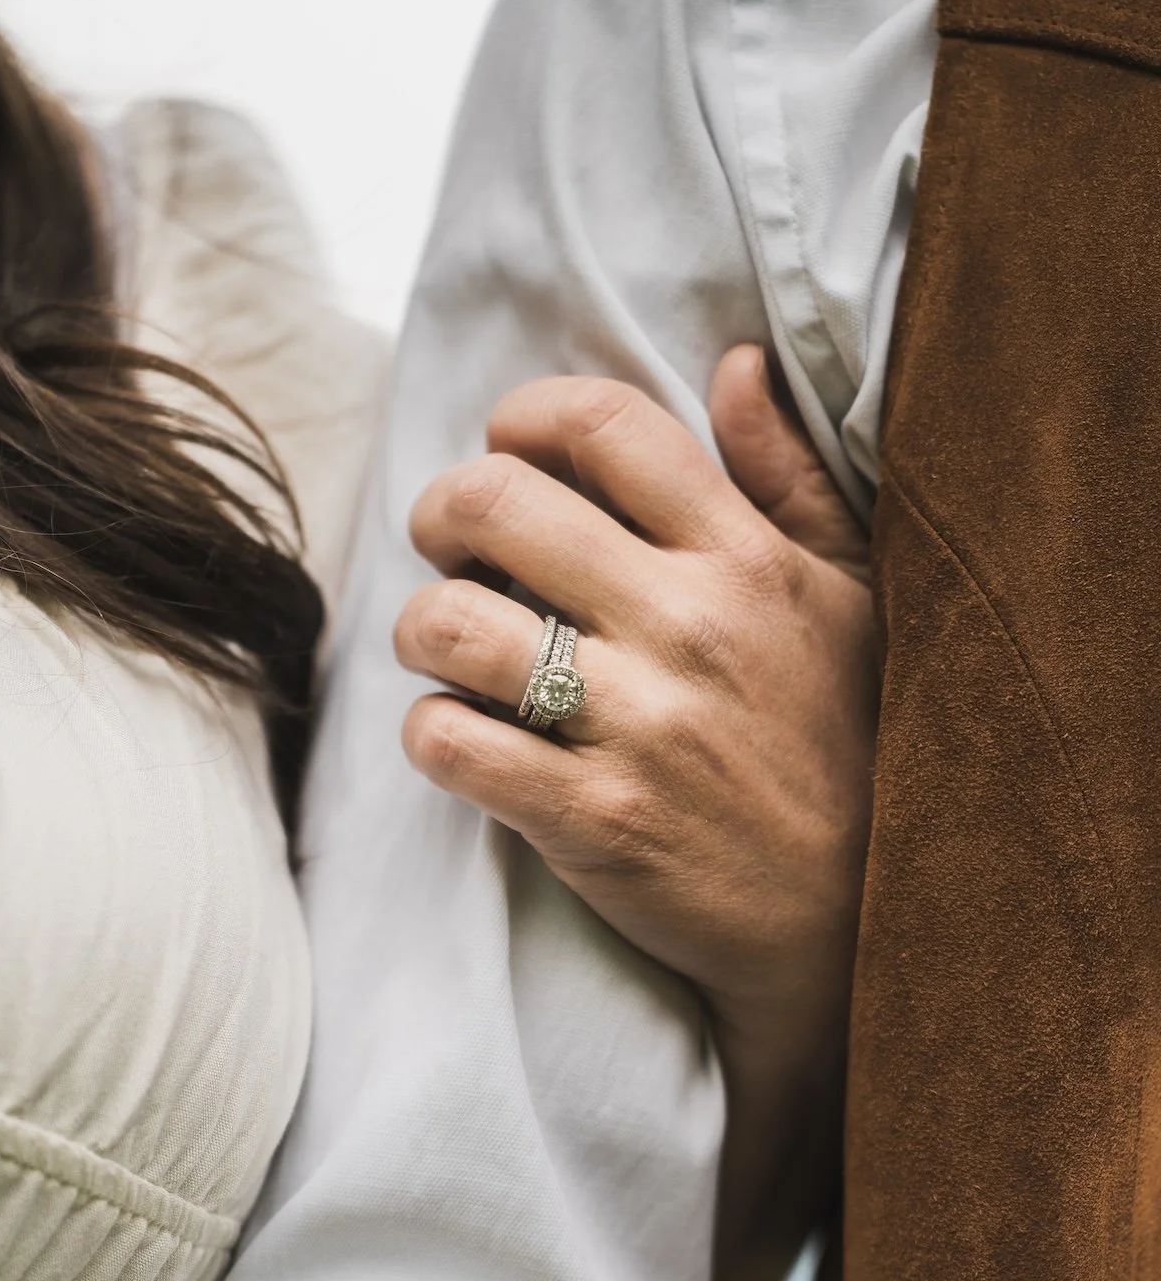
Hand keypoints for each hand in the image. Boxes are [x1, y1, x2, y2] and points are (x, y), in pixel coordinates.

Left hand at [395, 347, 877, 1280]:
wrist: (857, 918)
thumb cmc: (848, 744)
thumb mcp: (851, 595)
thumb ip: (788, 477)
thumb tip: (732, 362)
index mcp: (744, 557)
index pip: (603, 425)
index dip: (524, 419)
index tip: (507, 450)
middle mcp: (689, 627)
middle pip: (498, 506)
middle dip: (441, 512)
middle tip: (448, 545)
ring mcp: (639, 727)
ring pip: (453, 625)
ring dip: (422, 626)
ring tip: (446, 646)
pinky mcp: (595, 821)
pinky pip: (455, 745)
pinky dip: (431, 733)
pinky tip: (460, 736)